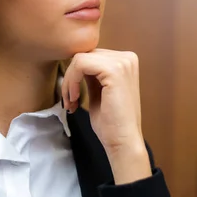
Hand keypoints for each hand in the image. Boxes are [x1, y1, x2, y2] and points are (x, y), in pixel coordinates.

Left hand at [61, 49, 151, 183]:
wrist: (123, 142)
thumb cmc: (111, 122)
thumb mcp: (99, 91)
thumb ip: (92, 75)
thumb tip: (75, 62)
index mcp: (125, 61)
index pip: (90, 56)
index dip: (75, 75)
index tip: (71, 97)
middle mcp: (127, 58)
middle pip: (84, 55)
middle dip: (70, 78)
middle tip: (69, 101)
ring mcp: (122, 62)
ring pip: (79, 58)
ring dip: (69, 81)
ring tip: (71, 101)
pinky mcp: (114, 70)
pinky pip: (80, 64)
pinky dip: (72, 81)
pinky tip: (75, 99)